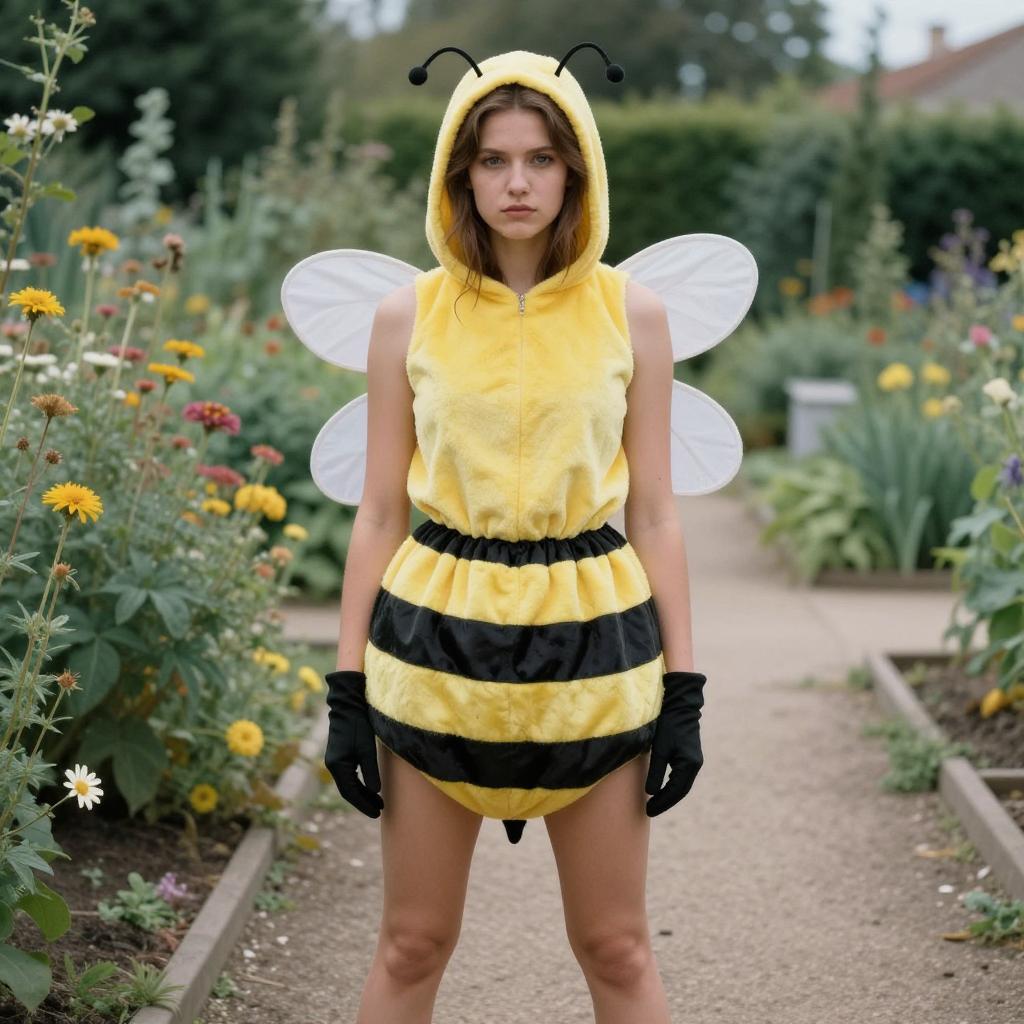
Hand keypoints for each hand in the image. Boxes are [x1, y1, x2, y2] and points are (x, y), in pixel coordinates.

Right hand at [323, 669, 383, 817]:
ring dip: (362, 793)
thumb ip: (370, 771)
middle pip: (348, 791)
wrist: (348, 705)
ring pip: (349, 784)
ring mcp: (335, 761)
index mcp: (338, 766)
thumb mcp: (366, 748)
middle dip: (364, 802)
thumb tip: (375, 791)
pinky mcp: (340, 755)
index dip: (364, 804)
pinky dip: (360, 784)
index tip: (377, 813)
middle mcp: (333, 765)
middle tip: (379, 810)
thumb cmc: (358, 725)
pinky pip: (349, 776)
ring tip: (378, 802)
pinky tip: (370, 787)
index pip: (351, 793)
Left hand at [644, 670, 705, 816]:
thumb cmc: (668, 725)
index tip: (649, 811)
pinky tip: (660, 789)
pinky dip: (671, 785)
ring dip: (669, 795)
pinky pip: (680, 777)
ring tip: (654, 804)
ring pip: (681, 785)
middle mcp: (695, 765)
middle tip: (650, 811)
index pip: (676, 791)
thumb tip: (651, 793)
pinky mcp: (688, 755)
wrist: (679, 705)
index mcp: (689, 764)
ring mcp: (693, 760)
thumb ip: (656, 772)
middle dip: (666, 802)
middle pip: (680, 791)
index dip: (663, 803)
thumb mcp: (660, 749)